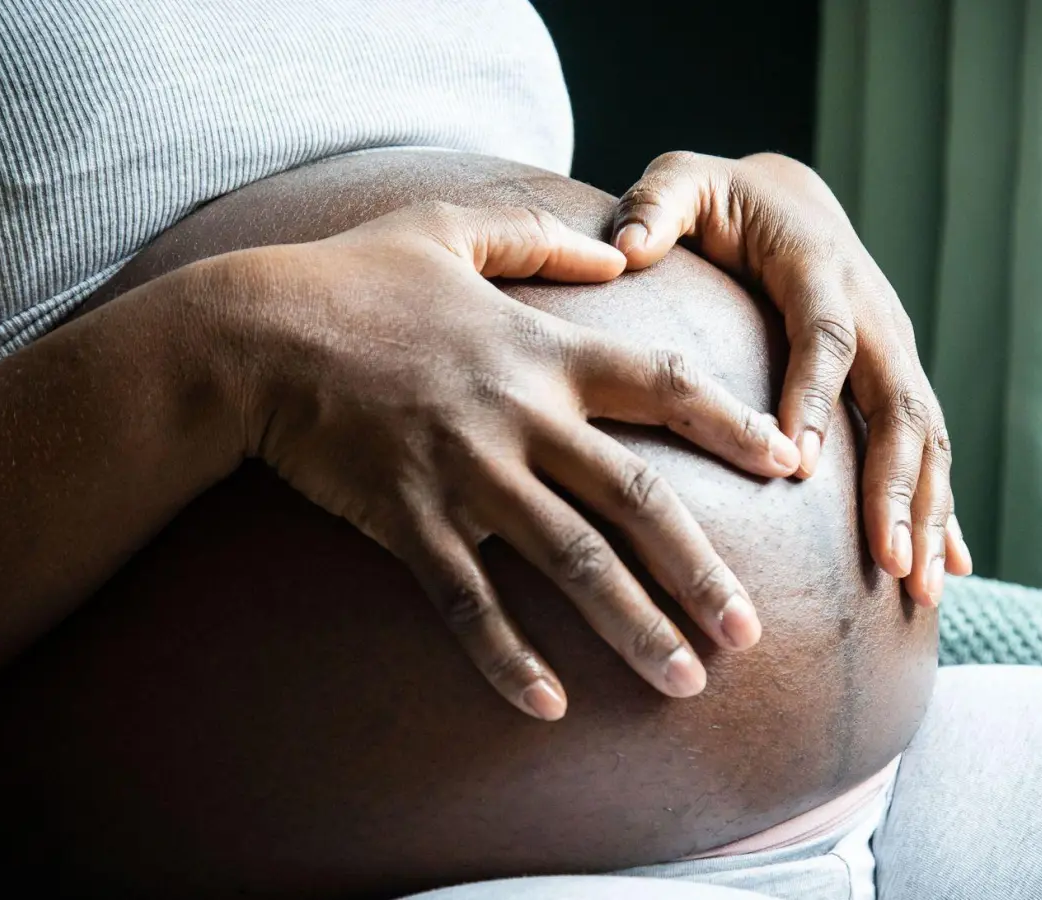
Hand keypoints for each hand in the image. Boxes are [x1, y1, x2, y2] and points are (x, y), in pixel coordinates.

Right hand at [216, 202, 800, 719]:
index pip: (663, 383)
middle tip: (752, 634)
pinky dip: (508, 657)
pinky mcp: (408, 520)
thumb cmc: (351, 279)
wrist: (250, 334)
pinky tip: (549, 707)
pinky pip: (468, 603)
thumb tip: (618, 247)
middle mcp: (520, 417)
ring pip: (571, 562)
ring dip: (633, 628)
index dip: (732, 424)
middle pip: (635, 501)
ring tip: (686, 684)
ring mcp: (466, 474)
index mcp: (543, 350)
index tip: (792, 462)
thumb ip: (541, 237)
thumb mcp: (450, 227)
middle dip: (701, 570)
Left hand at [610, 152, 973, 606]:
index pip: (826, 336)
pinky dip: (941, 511)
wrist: (790, 196)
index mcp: (819, 268)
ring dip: (929, 514)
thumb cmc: (723, 201)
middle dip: (898, 485)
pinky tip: (947, 573)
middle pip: (899, 403)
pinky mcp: (899, 381)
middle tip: (887, 560)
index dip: (817, 397)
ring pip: (927, 437)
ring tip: (919, 589)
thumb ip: (656, 205)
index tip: (800, 467)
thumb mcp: (684, 182)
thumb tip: (624, 245)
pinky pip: (930, 450)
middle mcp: (875, 313)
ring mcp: (895, 352)